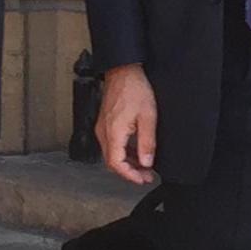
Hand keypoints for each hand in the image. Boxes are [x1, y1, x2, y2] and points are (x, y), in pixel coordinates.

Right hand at [96, 62, 159, 186]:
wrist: (123, 70)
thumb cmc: (134, 88)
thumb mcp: (148, 117)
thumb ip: (147, 143)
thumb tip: (146, 163)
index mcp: (113, 133)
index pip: (116, 164)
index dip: (130, 176)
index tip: (142, 179)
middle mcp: (103, 132)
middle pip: (112, 162)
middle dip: (129, 172)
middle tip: (146, 176)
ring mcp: (102, 128)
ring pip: (112, 154)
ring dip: (127, 162)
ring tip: (144, 165)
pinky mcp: (105, 123)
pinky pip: (112, 144)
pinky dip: (124, 152)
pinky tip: (136, 151)